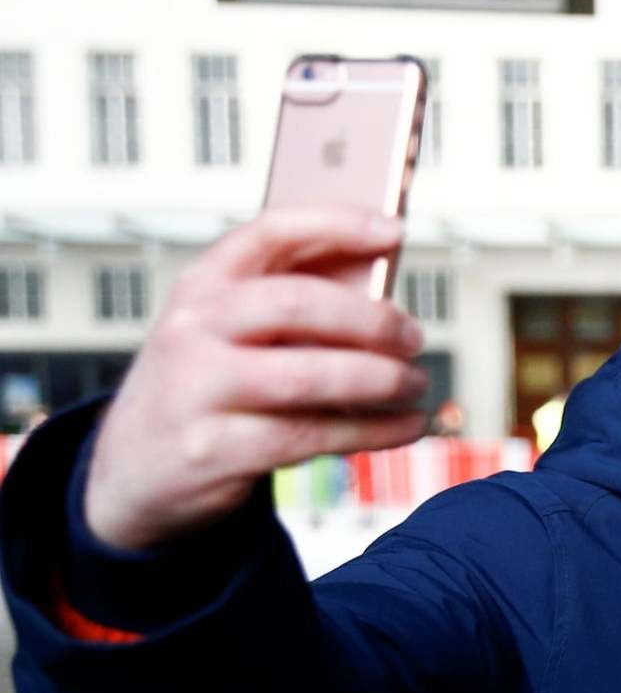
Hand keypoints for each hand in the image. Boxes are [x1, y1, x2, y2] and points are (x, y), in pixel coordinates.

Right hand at [84, 208, 428, 550]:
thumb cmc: (205, 386)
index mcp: (203, 286)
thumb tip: (383, 288)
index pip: (269, 233)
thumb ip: (290, 307)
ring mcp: (198, 389)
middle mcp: (194, 329)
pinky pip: (311, 435)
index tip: (393, 229)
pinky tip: (405, 426)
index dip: (336, 224)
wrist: (132, 469)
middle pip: (296, 304)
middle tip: (413, 337)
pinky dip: (373, 431)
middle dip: (370, 319)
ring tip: (415, 384)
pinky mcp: (214, 449)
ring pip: (309, 377)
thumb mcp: (226, 333)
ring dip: (381, 380)